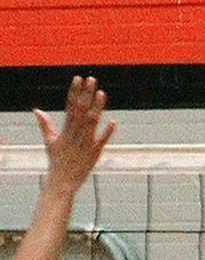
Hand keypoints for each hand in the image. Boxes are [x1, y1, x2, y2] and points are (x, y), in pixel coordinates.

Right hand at [34, 76, 114, 197]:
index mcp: (65, 129)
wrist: (62, 181)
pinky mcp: (94, 153)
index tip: (78, 78)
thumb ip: (45, 125)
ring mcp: (85, 143)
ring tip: (101, 92)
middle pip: (81, 110)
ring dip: (96, 107)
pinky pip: (101, 141)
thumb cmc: (57, 161)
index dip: (74, 92)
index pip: (70, 106)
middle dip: (86, 94)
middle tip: (92, 79)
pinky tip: (113, 121)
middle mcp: (75, 134)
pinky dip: (107, 132)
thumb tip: (37, 110)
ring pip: (91, 122)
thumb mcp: (49, 141)